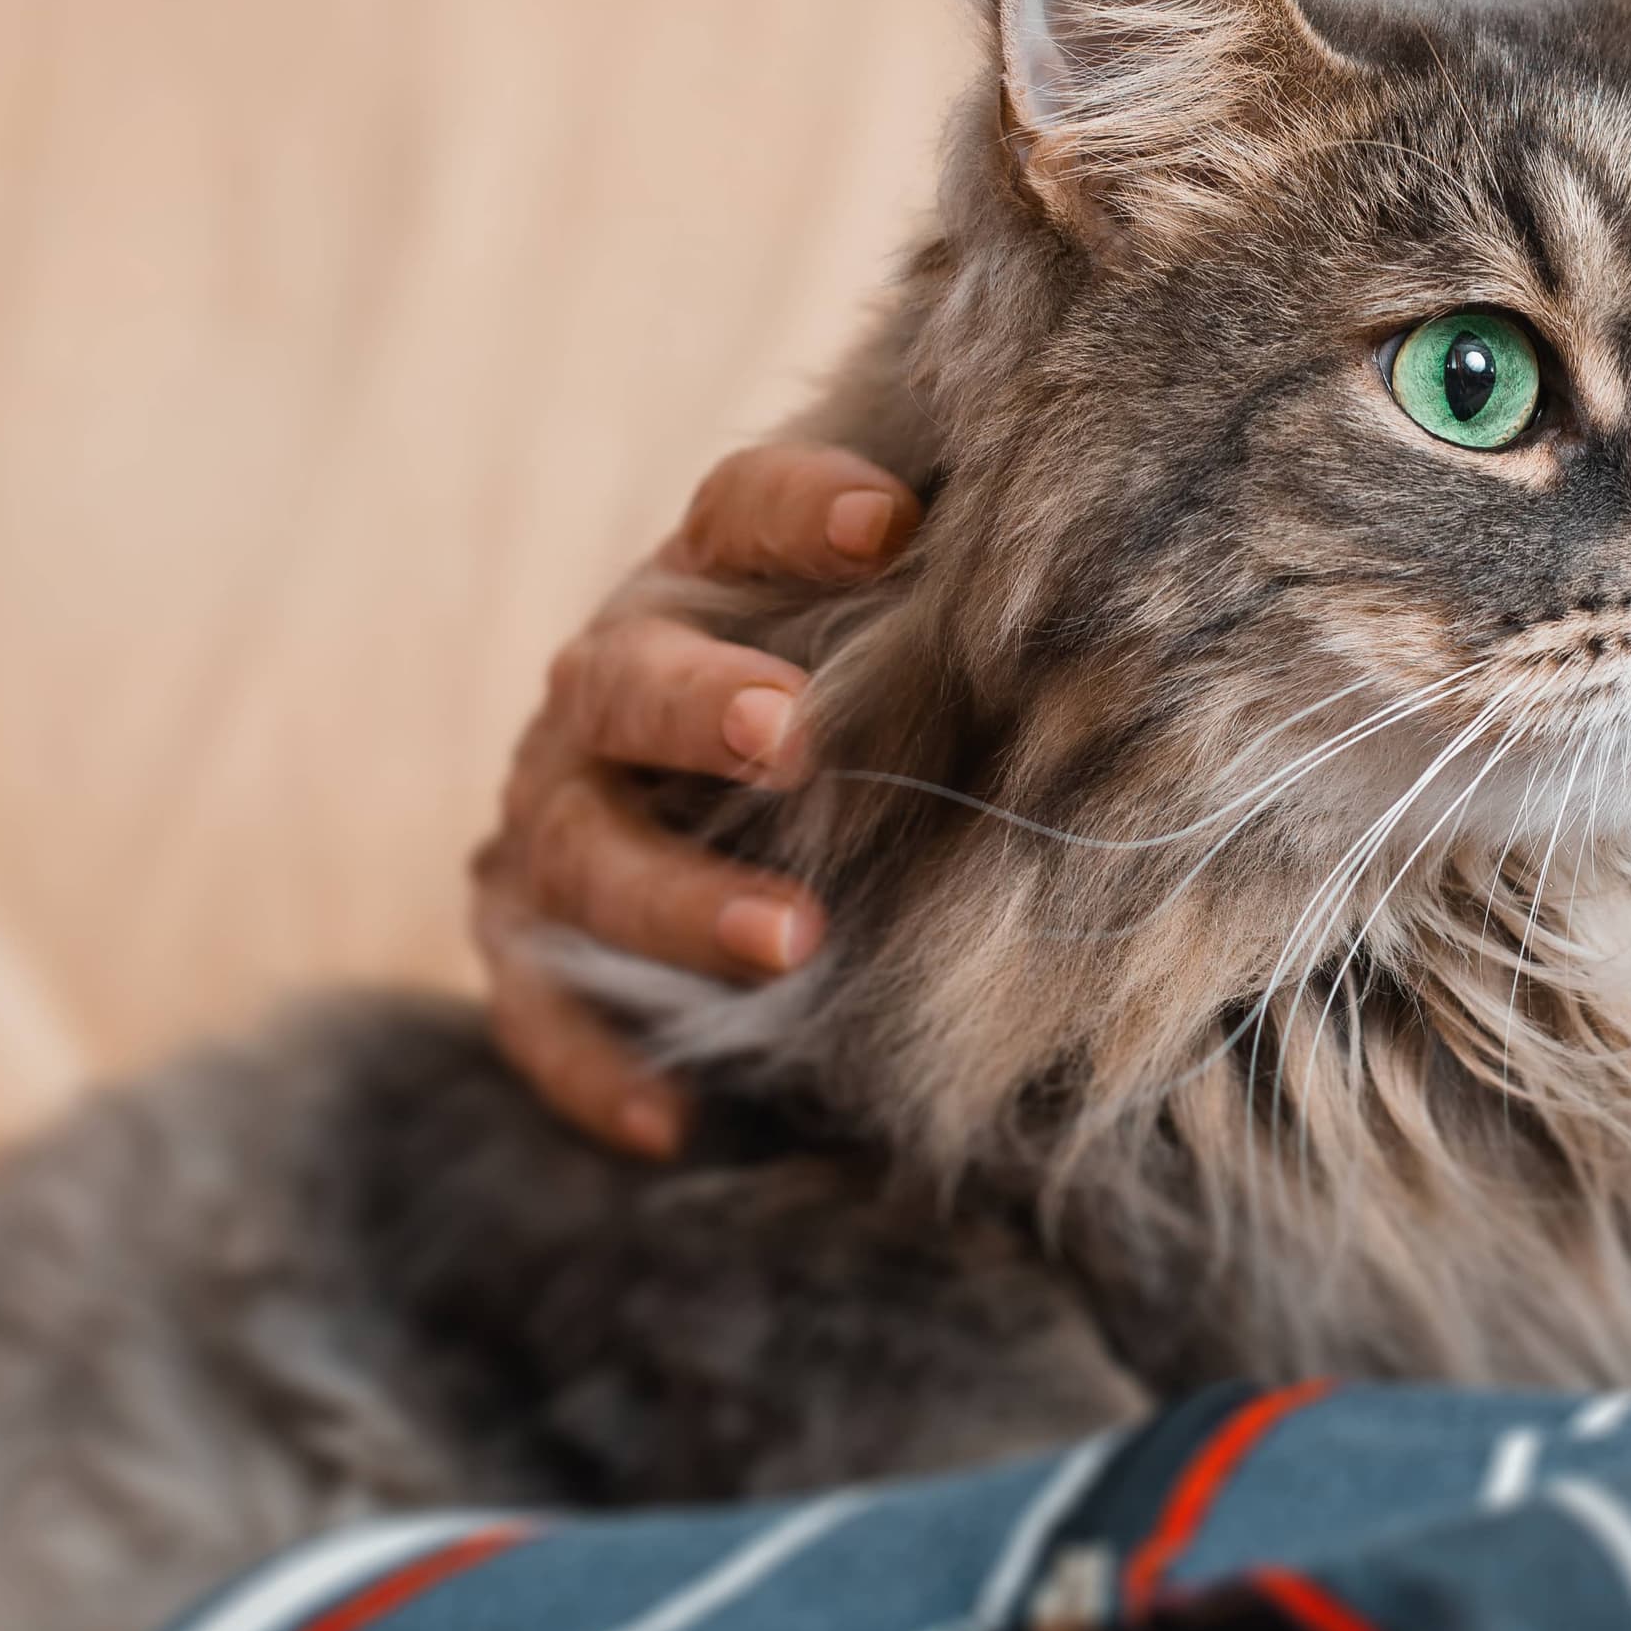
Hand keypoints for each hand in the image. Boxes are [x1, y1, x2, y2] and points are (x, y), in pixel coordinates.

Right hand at [470, 441, 912, 1154]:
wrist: (698, 825)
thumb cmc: (848, 724)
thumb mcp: (893, 661)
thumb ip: (952, 630)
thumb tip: (1105, 600)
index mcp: (702, 587)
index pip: (736, 515)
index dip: (801, 510)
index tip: (892, 524)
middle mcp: (606, 690)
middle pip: (626, 678)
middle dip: (702, 704)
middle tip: (791, 735)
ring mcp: (553, 815)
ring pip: (579, 852)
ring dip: (678, 899)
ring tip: (790, 941)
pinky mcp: (526, 939)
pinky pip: (537, 1009)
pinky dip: (595, 1063)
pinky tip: (670, 1120)